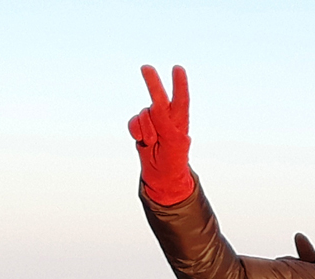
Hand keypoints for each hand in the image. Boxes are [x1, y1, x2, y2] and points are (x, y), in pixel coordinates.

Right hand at [127, 65, 192, 205]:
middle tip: (145, 68)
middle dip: (152, 82)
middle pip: (159, 97)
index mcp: (180, 119)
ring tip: (153, 142)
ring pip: (143, 115)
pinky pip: (133, 122)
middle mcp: (167, 116)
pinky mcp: (141, 127)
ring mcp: (153, 121)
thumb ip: (165, 122)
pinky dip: (136, 132)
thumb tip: (154, 106)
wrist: (161, 175)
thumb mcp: (173, 141)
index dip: (179, 84)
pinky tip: (143, 141)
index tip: (177, 69)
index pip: (181, 99)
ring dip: (145, 130)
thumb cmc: (173, 159)